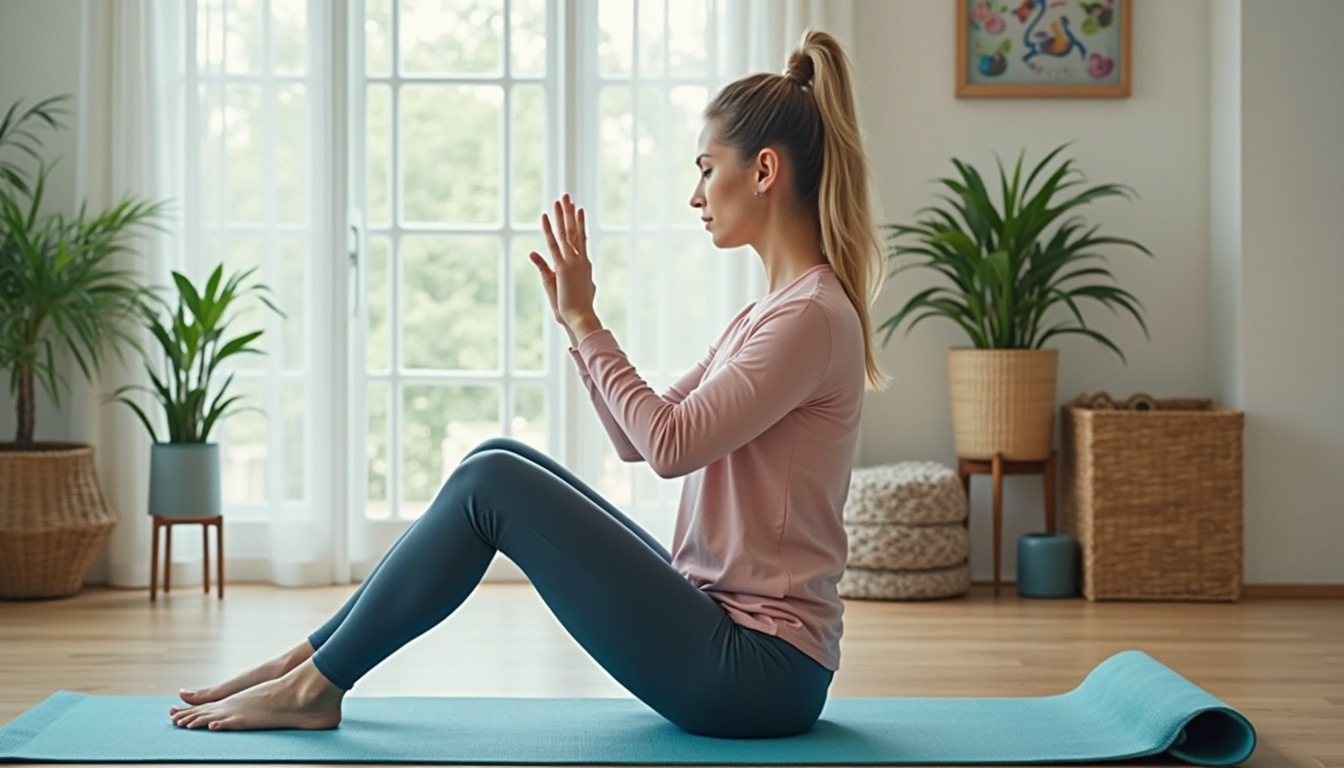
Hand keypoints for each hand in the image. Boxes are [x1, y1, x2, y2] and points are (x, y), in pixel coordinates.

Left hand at [529, 194, 602, 342]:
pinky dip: (549, 230)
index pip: (580, 239)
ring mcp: (572, 262)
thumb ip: (549, 271)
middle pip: (574, 231)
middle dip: (570, 213)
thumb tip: (543, 263)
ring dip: (562, 215)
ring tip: (560, 199)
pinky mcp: (562, 267)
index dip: (579, 223)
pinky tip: (546, 217)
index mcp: (584, 264)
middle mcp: (580, 259)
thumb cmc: (575, 309)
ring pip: (566, 233)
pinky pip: (554, 244)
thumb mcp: (562, 287)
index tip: (578, 210)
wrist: (580, 318)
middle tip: (567, 197)